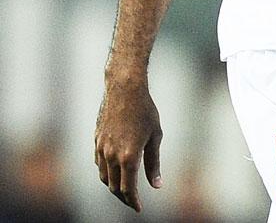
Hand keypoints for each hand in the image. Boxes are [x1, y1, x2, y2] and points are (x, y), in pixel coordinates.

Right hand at [95, 78, 162, 211]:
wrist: (124, 88)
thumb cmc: (145, 110)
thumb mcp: (155, 136)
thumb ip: (153, 163)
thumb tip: (156, 185)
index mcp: (128, 157)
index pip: (128, 189)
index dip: (133, 201)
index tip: (139, 208)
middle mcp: (111, 156)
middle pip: (114, 187)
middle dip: (124, 197)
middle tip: (133, 201)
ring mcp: (101, 148)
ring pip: (103, 177)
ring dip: (113, 186)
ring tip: (123, 188)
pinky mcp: (96, 139)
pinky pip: (98, 163)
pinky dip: (105, 172)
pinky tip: (113, 171)